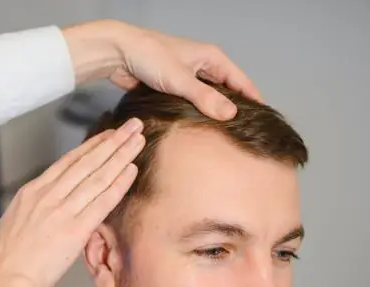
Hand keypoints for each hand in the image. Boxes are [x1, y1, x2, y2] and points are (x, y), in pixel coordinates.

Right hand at [0, 119, 144, 286]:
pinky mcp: (74, 229)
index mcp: (32, 192)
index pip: (68, 162)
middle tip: (130, 126)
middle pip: (87, 162)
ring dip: (120, 156)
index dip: (92, 147)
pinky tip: (131, 170)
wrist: (2, 280)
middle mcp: (48, 195)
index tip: (108, 136)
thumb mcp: (15, 222)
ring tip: (137, 140)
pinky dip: (118, 184)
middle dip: (112, 142)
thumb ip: (35, 209)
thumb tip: (45, 207)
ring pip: (97, 176)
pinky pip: (102, 201)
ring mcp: (61, 210)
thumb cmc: (6, 258)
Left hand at [62, 20, 260, 120]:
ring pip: (209, 98)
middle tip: (244, 132)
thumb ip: (205, 97)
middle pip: (227, 90)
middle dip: (235, 108)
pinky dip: (198, 113)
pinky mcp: (175, 88)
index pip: (241, 80)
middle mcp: (203, 67)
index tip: (264, 118)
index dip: (253, 98)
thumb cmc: (151, 58)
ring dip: (215, 113)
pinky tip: (201, 129)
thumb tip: (232, 114)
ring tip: (225, 135)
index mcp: (211, 58)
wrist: (119, 53)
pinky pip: (193, 103)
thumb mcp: (181, 79)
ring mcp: (189, 78)